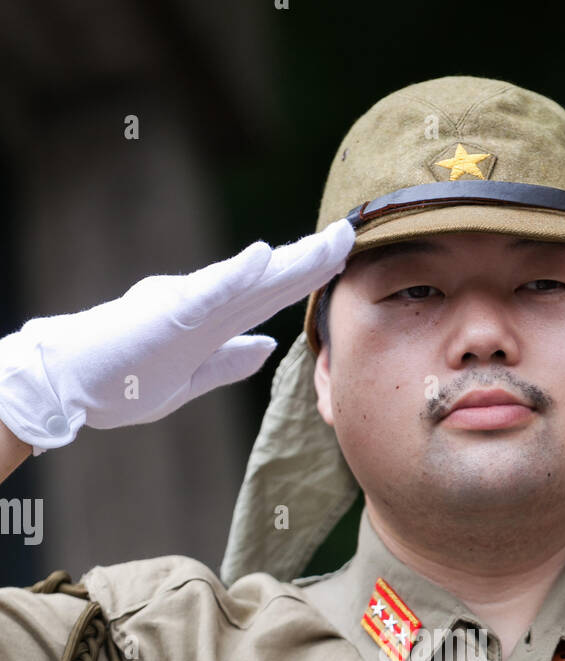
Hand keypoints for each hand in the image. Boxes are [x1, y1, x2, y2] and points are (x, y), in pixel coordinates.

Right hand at [0, 218, 354, 451]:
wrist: (70, 383)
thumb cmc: (121, 381)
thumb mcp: (188, 379)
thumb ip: (228, 361)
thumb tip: (268, 347)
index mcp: (210, 320)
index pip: (270, 294)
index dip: (308, 274)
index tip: (343, 254)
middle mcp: (203, 304)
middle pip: (270, 280)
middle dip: (314, 257)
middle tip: (353, 230)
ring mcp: (186, 305)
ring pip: (250, 280)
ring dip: (291, 260)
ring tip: (329, 240)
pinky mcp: (166, 314)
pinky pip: (207, 293)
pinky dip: (236, 274)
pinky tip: (264, 256)